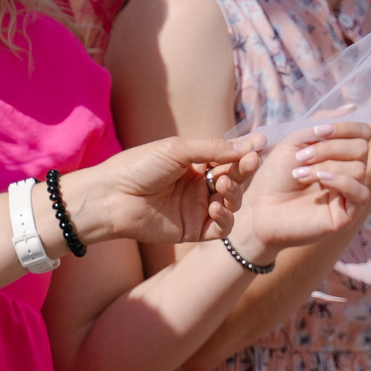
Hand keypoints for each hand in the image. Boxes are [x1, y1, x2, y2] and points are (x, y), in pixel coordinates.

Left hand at [60, 135, 263, 245]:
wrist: (110, 197)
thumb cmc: (138, 167)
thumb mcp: (179, 150)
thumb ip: (216, 148)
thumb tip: (254, 141)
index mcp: (196, 165)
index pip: (229, 159)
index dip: (244, 154)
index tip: (259, 147)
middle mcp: (200, 186)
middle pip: (235, 180)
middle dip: (244, 172)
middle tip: (249, 163)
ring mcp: (197, 208)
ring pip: (232, 203)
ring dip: (234, 193)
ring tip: (223, 186)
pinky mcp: (194, 230)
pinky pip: (222, 228)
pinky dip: (225, 218)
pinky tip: (215, 207)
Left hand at [226, 123, 370, 264]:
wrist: (259, 208)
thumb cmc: (274, 175)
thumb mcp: (295, 141)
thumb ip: (321, 123)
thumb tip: (352, 108)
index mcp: (340, 153)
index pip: (362, 133)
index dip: (345, 127)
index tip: (318, 131)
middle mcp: (349, 171)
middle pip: (361, 148)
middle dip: (330, 148)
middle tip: (301, 157)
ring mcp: (350, 193)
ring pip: (359, 168)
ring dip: (326, 166)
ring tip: (300, 174)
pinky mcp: (348, 214)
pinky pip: (360, 192)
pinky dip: (340, 181)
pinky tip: (320, 181)